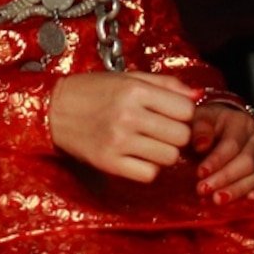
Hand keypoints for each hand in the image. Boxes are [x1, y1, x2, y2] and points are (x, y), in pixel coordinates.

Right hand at [49, 70, 195, 182]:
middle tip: (161, 130)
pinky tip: (137, 156)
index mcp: (135, 90)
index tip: (171, 114)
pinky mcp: (108, 163)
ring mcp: (118, 141)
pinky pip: (148, 174)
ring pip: (169, 157)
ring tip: (148, 143)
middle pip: (181, 136)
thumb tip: (199, 96)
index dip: (184, 114)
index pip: (186, 111)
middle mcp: (128, 115)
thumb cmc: (94, 91)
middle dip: (176, 135)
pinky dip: (148, 168)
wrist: (54, 109)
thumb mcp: (129, 78)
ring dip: (163, 152)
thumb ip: (167, 85)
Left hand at [190, 102, 253, 200]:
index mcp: (240, 123)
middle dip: (224, 178)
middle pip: (246, 162)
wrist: (219, 127)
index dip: (216, 160)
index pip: (232, 144)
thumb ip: (200, 129)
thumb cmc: (207, 125)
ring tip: (217, 199)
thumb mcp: (200, 119)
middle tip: (204, 189)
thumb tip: (201, 145)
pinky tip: (249, 198)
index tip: (200, 173)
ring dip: (236, 189)